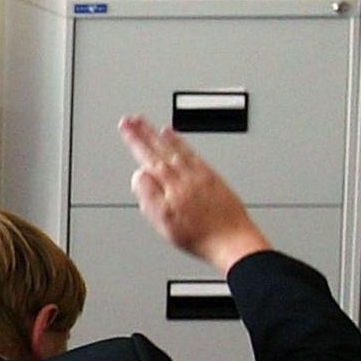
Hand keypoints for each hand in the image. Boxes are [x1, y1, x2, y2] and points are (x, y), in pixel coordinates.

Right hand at [122, 115, 270, 271]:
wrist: (234, 241)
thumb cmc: (199, 235)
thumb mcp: (163, 220)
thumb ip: (148, 194)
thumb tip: (138, 174)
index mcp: (172, 184)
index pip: (147, 156)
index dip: (135, 141)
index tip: (125, 126)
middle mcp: (187, 175)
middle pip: (162, 148)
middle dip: (145, 132)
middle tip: (134, 119)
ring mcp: (202, 176)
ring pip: (179, 149)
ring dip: (165, 137)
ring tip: (155, 126)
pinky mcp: (214, 180)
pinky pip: (195, 155)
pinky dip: (185, 146)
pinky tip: (182, 144)